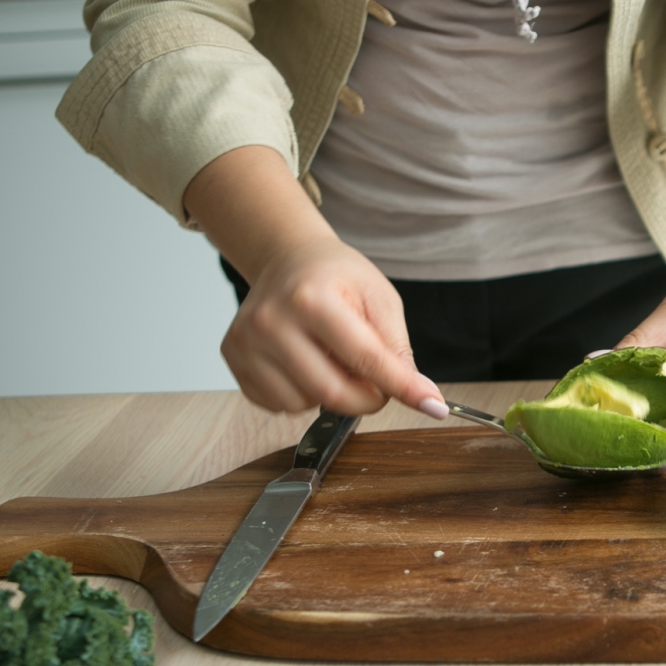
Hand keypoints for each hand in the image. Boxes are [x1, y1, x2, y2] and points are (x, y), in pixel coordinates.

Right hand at [184, 146, 446, 418]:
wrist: (286, 259)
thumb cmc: (337, 277)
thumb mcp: (379, 297)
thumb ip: (397, 347)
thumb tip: (422, 395)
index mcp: (312, 299)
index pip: (366, 358)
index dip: (403, 387)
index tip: (432, 406)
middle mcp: (271, 321)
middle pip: (333, 393)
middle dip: (368, 398)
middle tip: (378, 382)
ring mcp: (246, 343)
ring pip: (305, 404)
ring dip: (331, 393)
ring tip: (331, 357)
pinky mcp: (233, 360)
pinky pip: (279, 404)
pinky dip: (302, 394)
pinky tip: (305, 361)